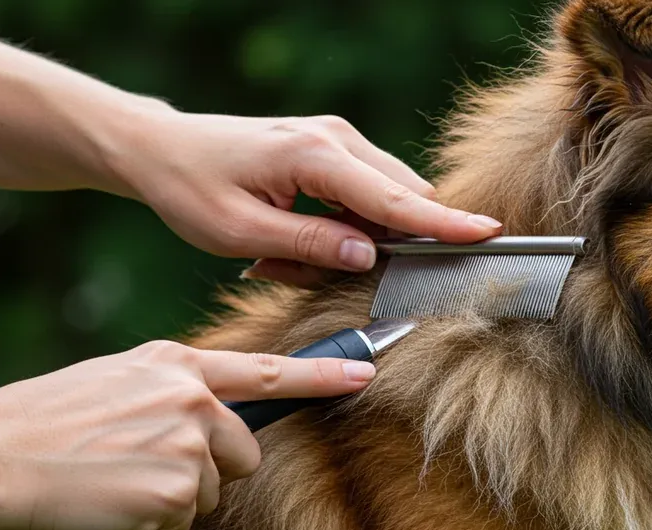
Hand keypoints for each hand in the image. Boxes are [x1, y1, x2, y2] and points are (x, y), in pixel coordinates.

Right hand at [0, 341, 375, 529]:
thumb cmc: (45, 418)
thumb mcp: (117, 377)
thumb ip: (172, 386)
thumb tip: (207, 409)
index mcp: (178, 363)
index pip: (269, 372)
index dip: (324, 376)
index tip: (369, 371)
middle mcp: (194, 399)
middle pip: (244, 451)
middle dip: (210, 468)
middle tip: (148, 466)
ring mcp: (189, 445)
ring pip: (212, 490)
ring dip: (175, 496)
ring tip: (119, 478)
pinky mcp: (177, 492)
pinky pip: (183, 520)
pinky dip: (151, 520)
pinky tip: (113, 500)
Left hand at [108, 111, 502, 285]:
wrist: (162, 149)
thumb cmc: (191, 189)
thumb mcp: (239, 233)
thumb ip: (309, 246)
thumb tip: (369, 255)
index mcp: (315, 156)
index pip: (395, 198)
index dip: (443, 223)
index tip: (489, 234)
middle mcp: (336, 139)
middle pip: (400, 198)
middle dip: (383, 246)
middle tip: (306, 269)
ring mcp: (337, 140)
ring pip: (383, 199)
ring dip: (357, 239)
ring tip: (282, 253)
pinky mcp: (332, 150)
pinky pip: (363, 196)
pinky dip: (344, 227)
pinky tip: (293, 239)